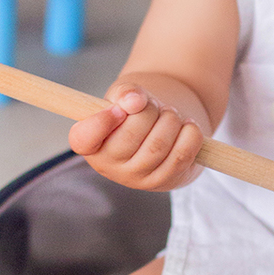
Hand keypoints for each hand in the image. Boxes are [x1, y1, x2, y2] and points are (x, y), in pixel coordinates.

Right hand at [68, 83, 204, 191]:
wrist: (161, 133)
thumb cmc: (135, 114)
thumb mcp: (124, 97)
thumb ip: (125, 92)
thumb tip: (135, 100)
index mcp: (89, 144)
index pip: (83, 139)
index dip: (100, 122)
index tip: (118, 108)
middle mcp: (109, 167)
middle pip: (131, 135)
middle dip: (150, 111)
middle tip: (155, 106)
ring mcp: (137, 179)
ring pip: (158, 146)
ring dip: (171, 120)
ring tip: (170, 114)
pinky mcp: (165, 182)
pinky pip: (181, 156)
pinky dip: (190, 134)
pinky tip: (187, 126)